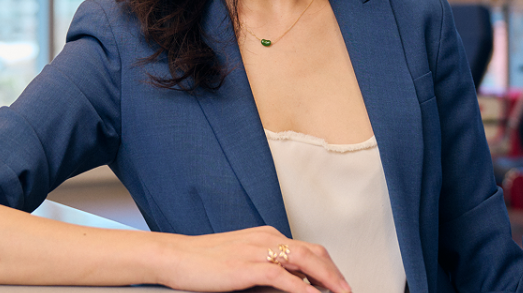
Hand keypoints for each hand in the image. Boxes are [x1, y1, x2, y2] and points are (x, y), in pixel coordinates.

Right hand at [154, 225, 351, 292]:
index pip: (308, 248)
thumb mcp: (240, 260)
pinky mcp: (248, 266)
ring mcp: (258, 251)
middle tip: (346, 291)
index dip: (328, 267)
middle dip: (335, 274)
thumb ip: (266, 268)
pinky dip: (303, 289)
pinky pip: (284, 277)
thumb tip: (290, 282)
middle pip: (314, 252)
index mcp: (266, 236)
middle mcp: (267, 238)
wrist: (175, 257)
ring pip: (306, 261)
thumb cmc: (203, 261)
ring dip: (327, 280)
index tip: (338, 284)